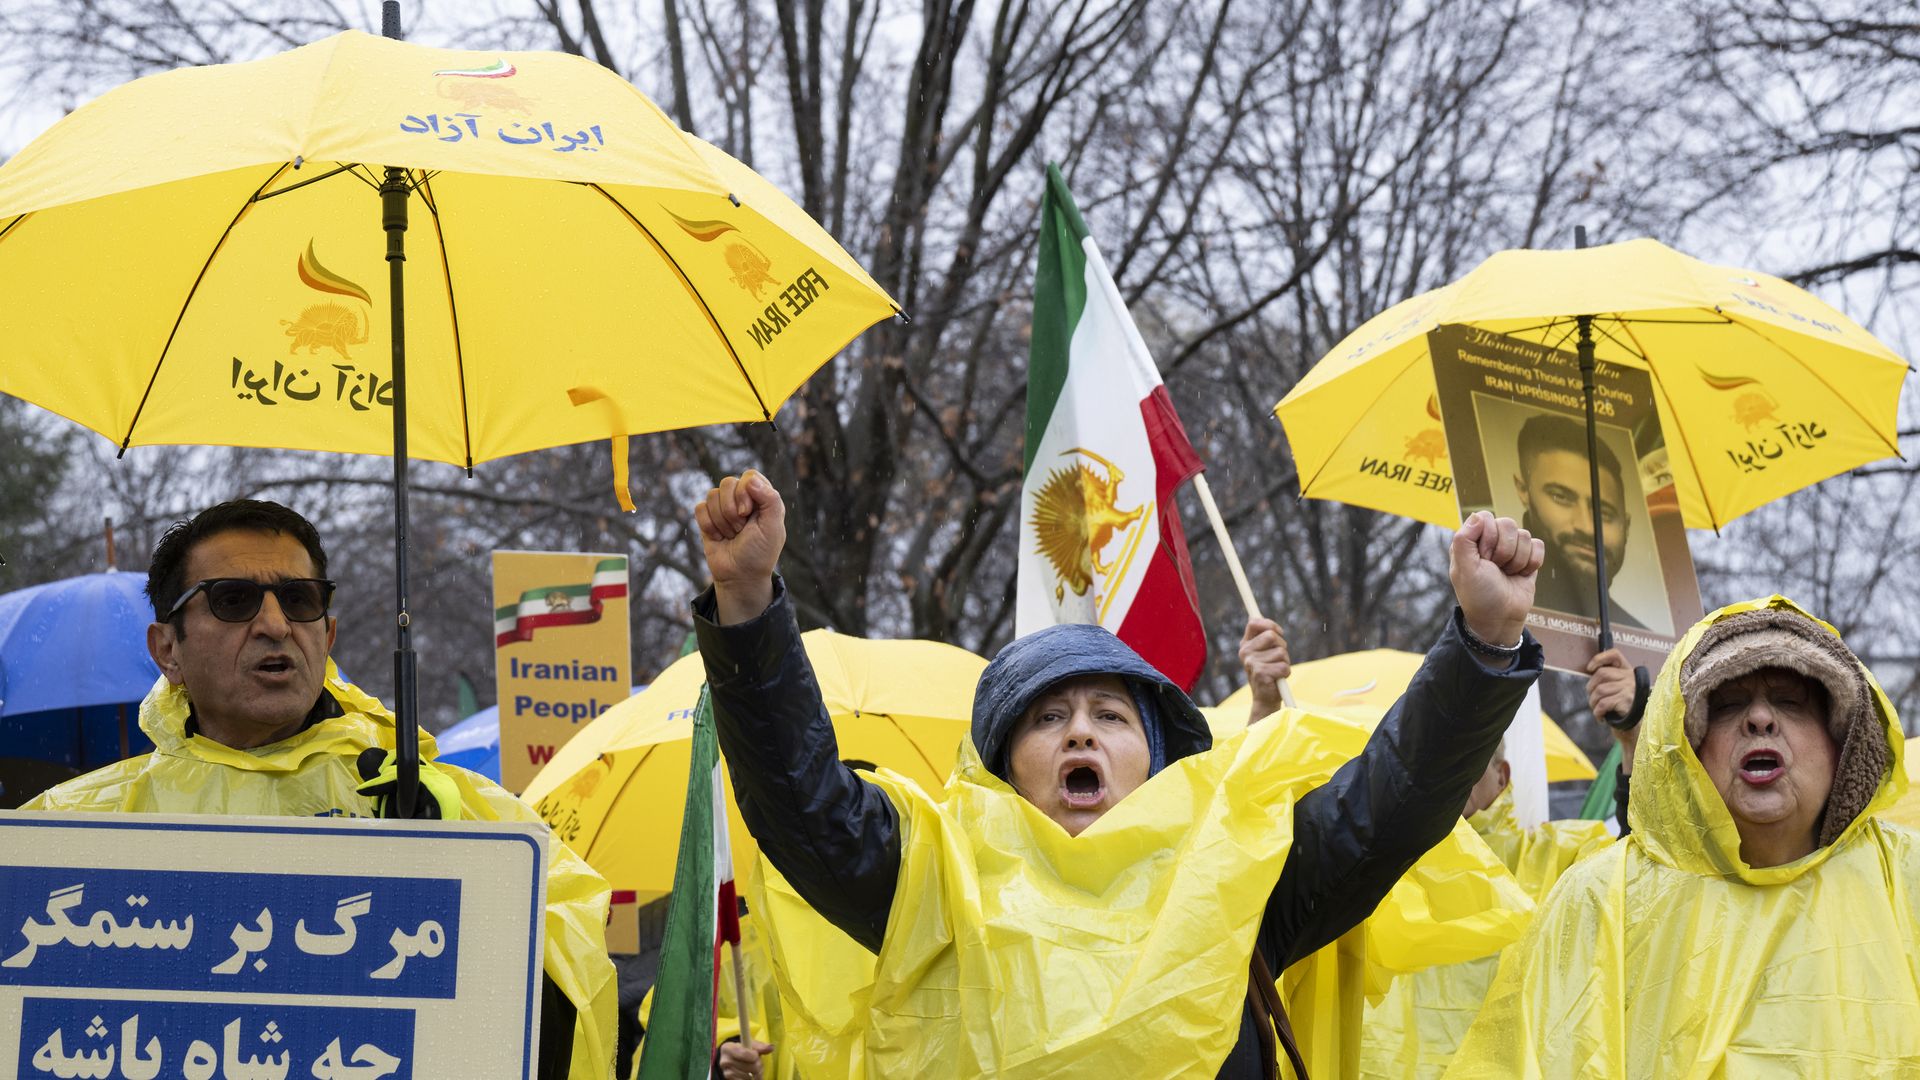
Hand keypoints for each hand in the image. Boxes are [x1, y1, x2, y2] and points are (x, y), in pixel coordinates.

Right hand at [696, 471, 785, 624]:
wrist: (739, 577)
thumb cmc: (760, 553)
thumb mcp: (773, 528)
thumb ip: (770, 499)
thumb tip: (750, 480)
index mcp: (762, 497)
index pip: (749, 476)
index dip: (744, 492)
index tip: (747, 513)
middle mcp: (743, 499)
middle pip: (727, 483)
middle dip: (731, 510)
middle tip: (740, 529)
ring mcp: (724, 507)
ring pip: (712, 495)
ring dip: (721, 521)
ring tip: (732, 535)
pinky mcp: (708, 518)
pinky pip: (699, 508)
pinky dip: (708, 526)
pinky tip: (718, 537)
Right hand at [717, 1039, 773, 1079]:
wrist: (733, 1060)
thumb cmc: (743, 1051)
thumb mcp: (750, 1045)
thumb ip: (760, 1046)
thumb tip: (771, 1047)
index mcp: (728, 1048)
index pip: (745, 1054)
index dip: (755, 1055)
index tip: (756, 1055)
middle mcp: (724, 1061)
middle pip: (750, 1066)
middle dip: (758, 1065)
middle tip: (758, 1063)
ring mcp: (726, 1073)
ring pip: (749, 1076)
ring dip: (756, 1074)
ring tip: (754, 1069)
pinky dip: (751, 1079)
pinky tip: (750, 1075)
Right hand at [1238, 616, 1291, 724]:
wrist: (1265, 698)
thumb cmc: (1269, 672)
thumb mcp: (1265, 652)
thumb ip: (1265, 636)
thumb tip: (1262, 621)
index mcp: (1245, 644)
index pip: (1254, 622)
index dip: (1270, 624)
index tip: (1278, 632)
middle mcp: (1245, 652)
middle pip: (1271, 635)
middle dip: (1282, 646)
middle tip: (1278, 658)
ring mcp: (1251, 663)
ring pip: (1281, 652)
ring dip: (1285, 661)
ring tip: (1277, 670)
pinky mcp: (1261, 674)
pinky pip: (1283, 666)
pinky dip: (1285, 673)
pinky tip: (1277, 679)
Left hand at [1448, 511, 1541, 647]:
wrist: (1501, 619)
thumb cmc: (1479, 595)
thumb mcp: (1464, 570)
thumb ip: (1464, 540)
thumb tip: (1478, 516)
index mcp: (1470, 540)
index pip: (1485, 517)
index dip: (1488, 537)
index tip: (1483, 558)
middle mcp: (1490, 540)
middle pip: (1508, 524)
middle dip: (1504, 551)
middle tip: (1496, 569)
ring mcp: (1510, 548)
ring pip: (1524, 535)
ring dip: (1517, 560)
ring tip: (1506, 574)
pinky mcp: (1528, 557)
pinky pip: (1538, 545)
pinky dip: (1532, 563)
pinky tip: (1520, 575)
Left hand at [1587, 649, 1640, 772]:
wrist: (1637, 733)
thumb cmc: (1624, 712)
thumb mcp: (1618, 692)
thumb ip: (1609, 681)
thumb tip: (1590, 672)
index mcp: (1629, 673)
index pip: (1615, 655)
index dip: (1599, 658)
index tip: (1589, 668)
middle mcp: (1631, 678)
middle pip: (1601, 674)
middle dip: (1590, 688)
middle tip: (1593, 699)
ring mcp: (1631, 690)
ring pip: (1600, 690)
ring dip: (1593, 703)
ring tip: (1597, 710)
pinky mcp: (1627, 702)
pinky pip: (1603, 704)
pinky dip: (1597, 712)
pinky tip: (1601, 718)